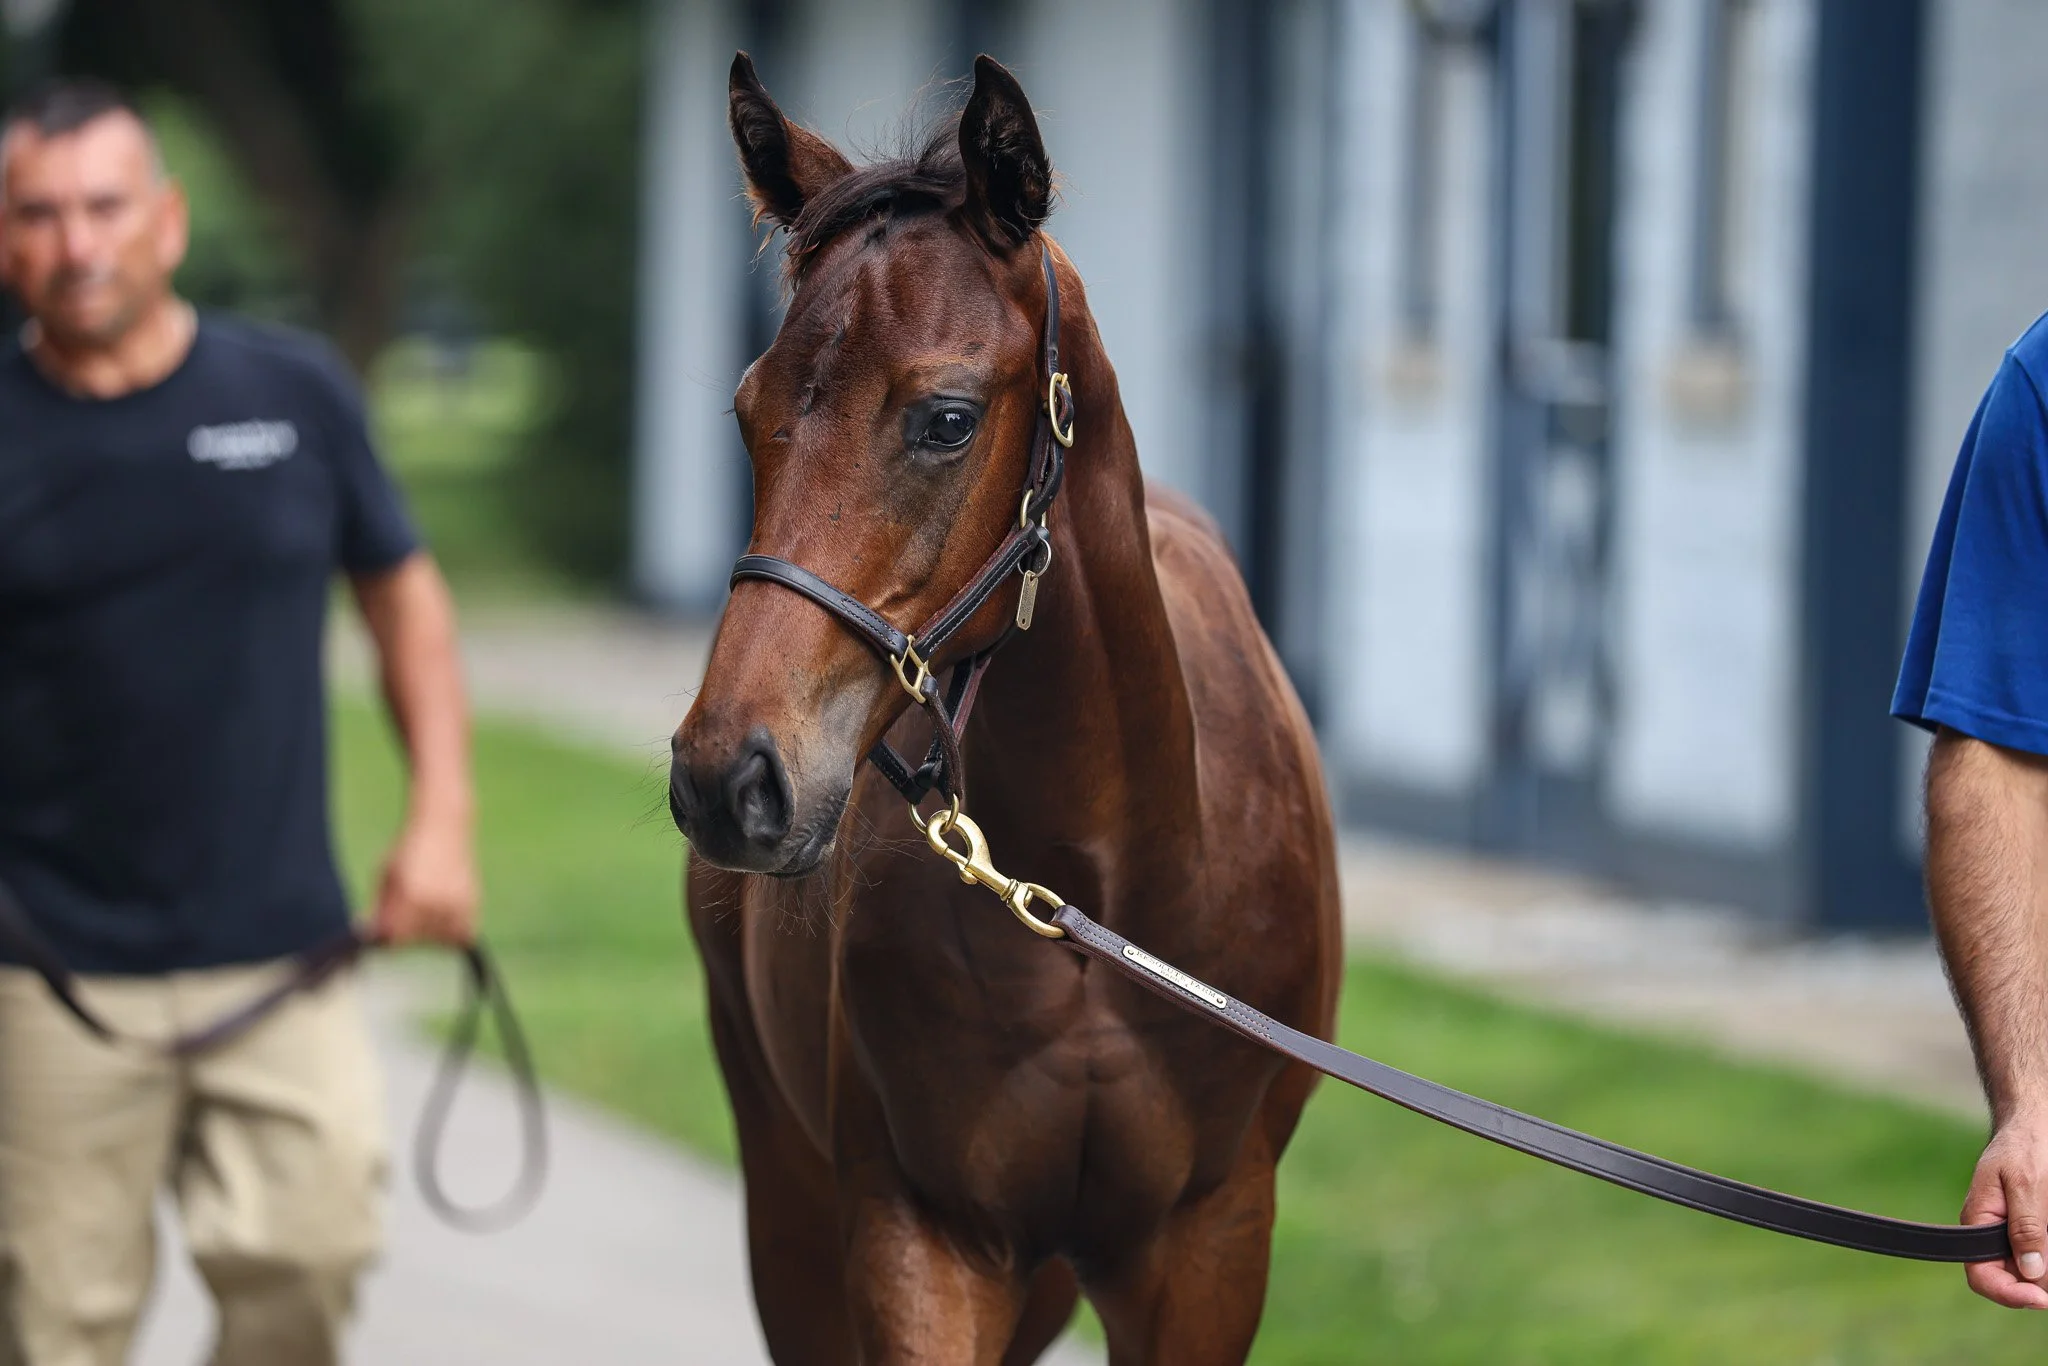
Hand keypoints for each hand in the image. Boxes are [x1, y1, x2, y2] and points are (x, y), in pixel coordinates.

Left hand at [372, 814, 479, 947]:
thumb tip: (366, 934)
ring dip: (429, 935)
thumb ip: (378, 907)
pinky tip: (442, 918)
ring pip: (439, 941)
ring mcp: (456, 904)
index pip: (393, 937)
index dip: (385, 937)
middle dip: (405, 934)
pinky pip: (462, 934)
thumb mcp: (385, 874)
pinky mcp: (473, 902)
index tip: (383, 929)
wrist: (443, 825)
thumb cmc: (408, 849)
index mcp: (410, 896)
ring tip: (423, 913)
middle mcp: (435, 903)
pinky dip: (452, 933)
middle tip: (404, 915)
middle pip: (415, 940)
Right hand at [1963, 1116, 2047, 1307]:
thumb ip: (2027, 1227)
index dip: (2010, 1294)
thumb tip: (2030, 1271)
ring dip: (2043, 1272)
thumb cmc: (2027, 1147)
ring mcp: (2008, 1232)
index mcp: (1978, 1221)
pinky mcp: (2026, 1227)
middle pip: (2007, 1279)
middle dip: (2036, 1286)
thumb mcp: (2027, 1185)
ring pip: (2025, 1271)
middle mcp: (1990, 1232)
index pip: (1982, 1276)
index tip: (2043, 1299)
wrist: (2035, 1124)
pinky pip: (2034, 1254)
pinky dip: (2046, 1256)